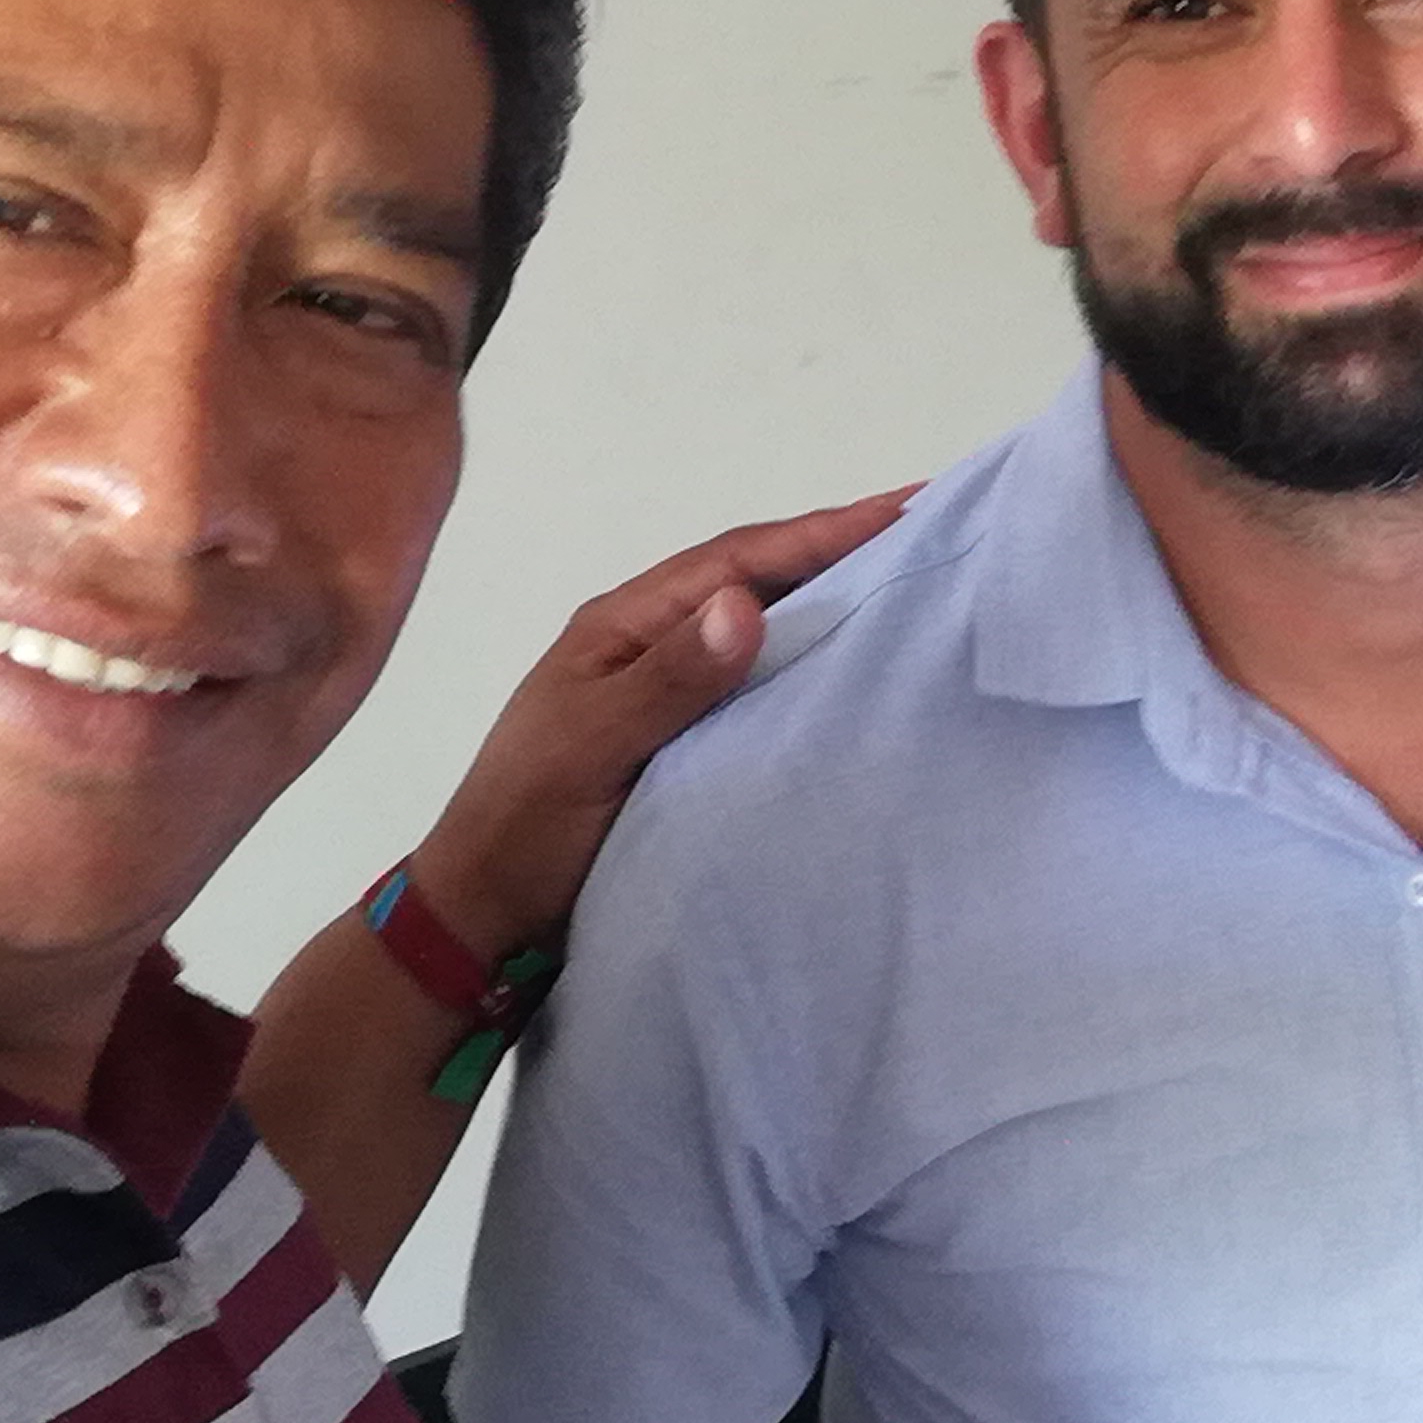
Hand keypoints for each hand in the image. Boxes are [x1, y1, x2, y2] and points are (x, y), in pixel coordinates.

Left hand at [406, 490, 909, 955]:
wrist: (483, 916)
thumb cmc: (526, 826)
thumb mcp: (591, 746)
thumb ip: (668, 681)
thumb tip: (747, 605)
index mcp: (623, 625)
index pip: (740, 559)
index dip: (826, 531)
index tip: (912, 505)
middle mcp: (650, 644)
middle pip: (760, 581)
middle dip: (842, 554)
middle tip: (939, 536)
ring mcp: (667, 694)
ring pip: (763, 633)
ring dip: (832, 610)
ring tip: (918, 596)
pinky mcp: (683, 744)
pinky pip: (759, 690)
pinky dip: (810, 672)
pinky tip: (857, 683)